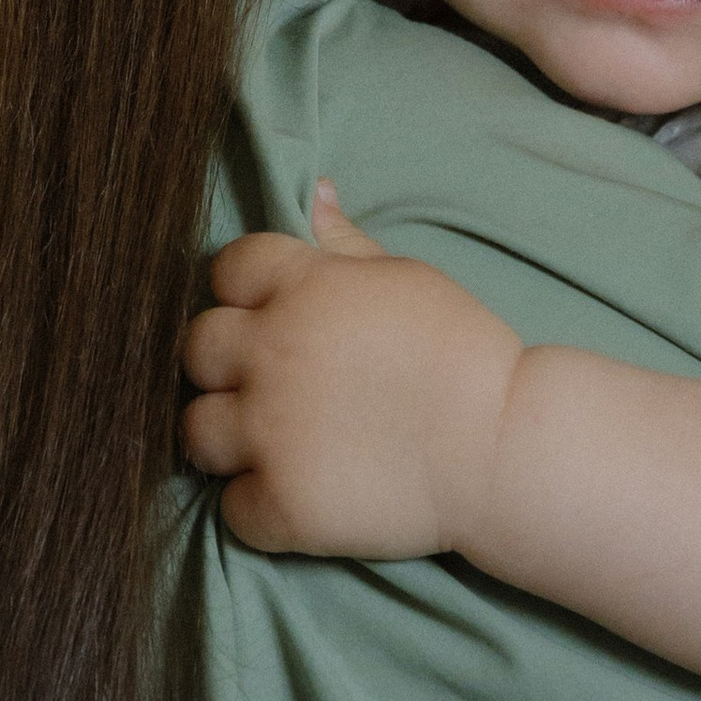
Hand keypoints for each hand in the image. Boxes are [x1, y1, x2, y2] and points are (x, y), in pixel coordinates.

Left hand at [180, 183, 523, 559]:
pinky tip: (300, 497)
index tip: (275, 318)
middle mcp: (272, 353)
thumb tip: (312, 192)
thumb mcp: (407, 279)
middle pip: (198, 348)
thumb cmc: (465, 356)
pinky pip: (233, 508)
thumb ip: (345, 243)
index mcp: (303, 289)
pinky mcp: (282, 503)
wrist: (504, 449)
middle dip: (227, 365)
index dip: (246, 294)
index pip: (228, 269)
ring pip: (196, 430)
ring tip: (276, 447)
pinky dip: (261, 508)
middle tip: (273, 388)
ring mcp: (270, 431)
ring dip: (229, 439)